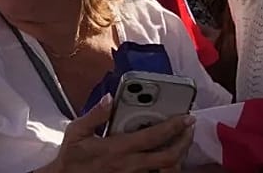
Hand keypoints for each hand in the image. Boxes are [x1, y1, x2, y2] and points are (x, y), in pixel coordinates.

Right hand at [44, 96, 194, 172]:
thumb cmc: (72, 158)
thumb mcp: (77, 131)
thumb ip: (96, 114)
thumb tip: (111, 97)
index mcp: (117, 148)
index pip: (153, 137)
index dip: (174, 126)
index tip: (186, 117)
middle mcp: (129, 165)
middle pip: (168, 157)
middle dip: (184, 142)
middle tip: (190, 129)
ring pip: (165, 170)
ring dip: (178, 157)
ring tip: (182, 142)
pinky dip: (165, 167)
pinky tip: (167, 157)